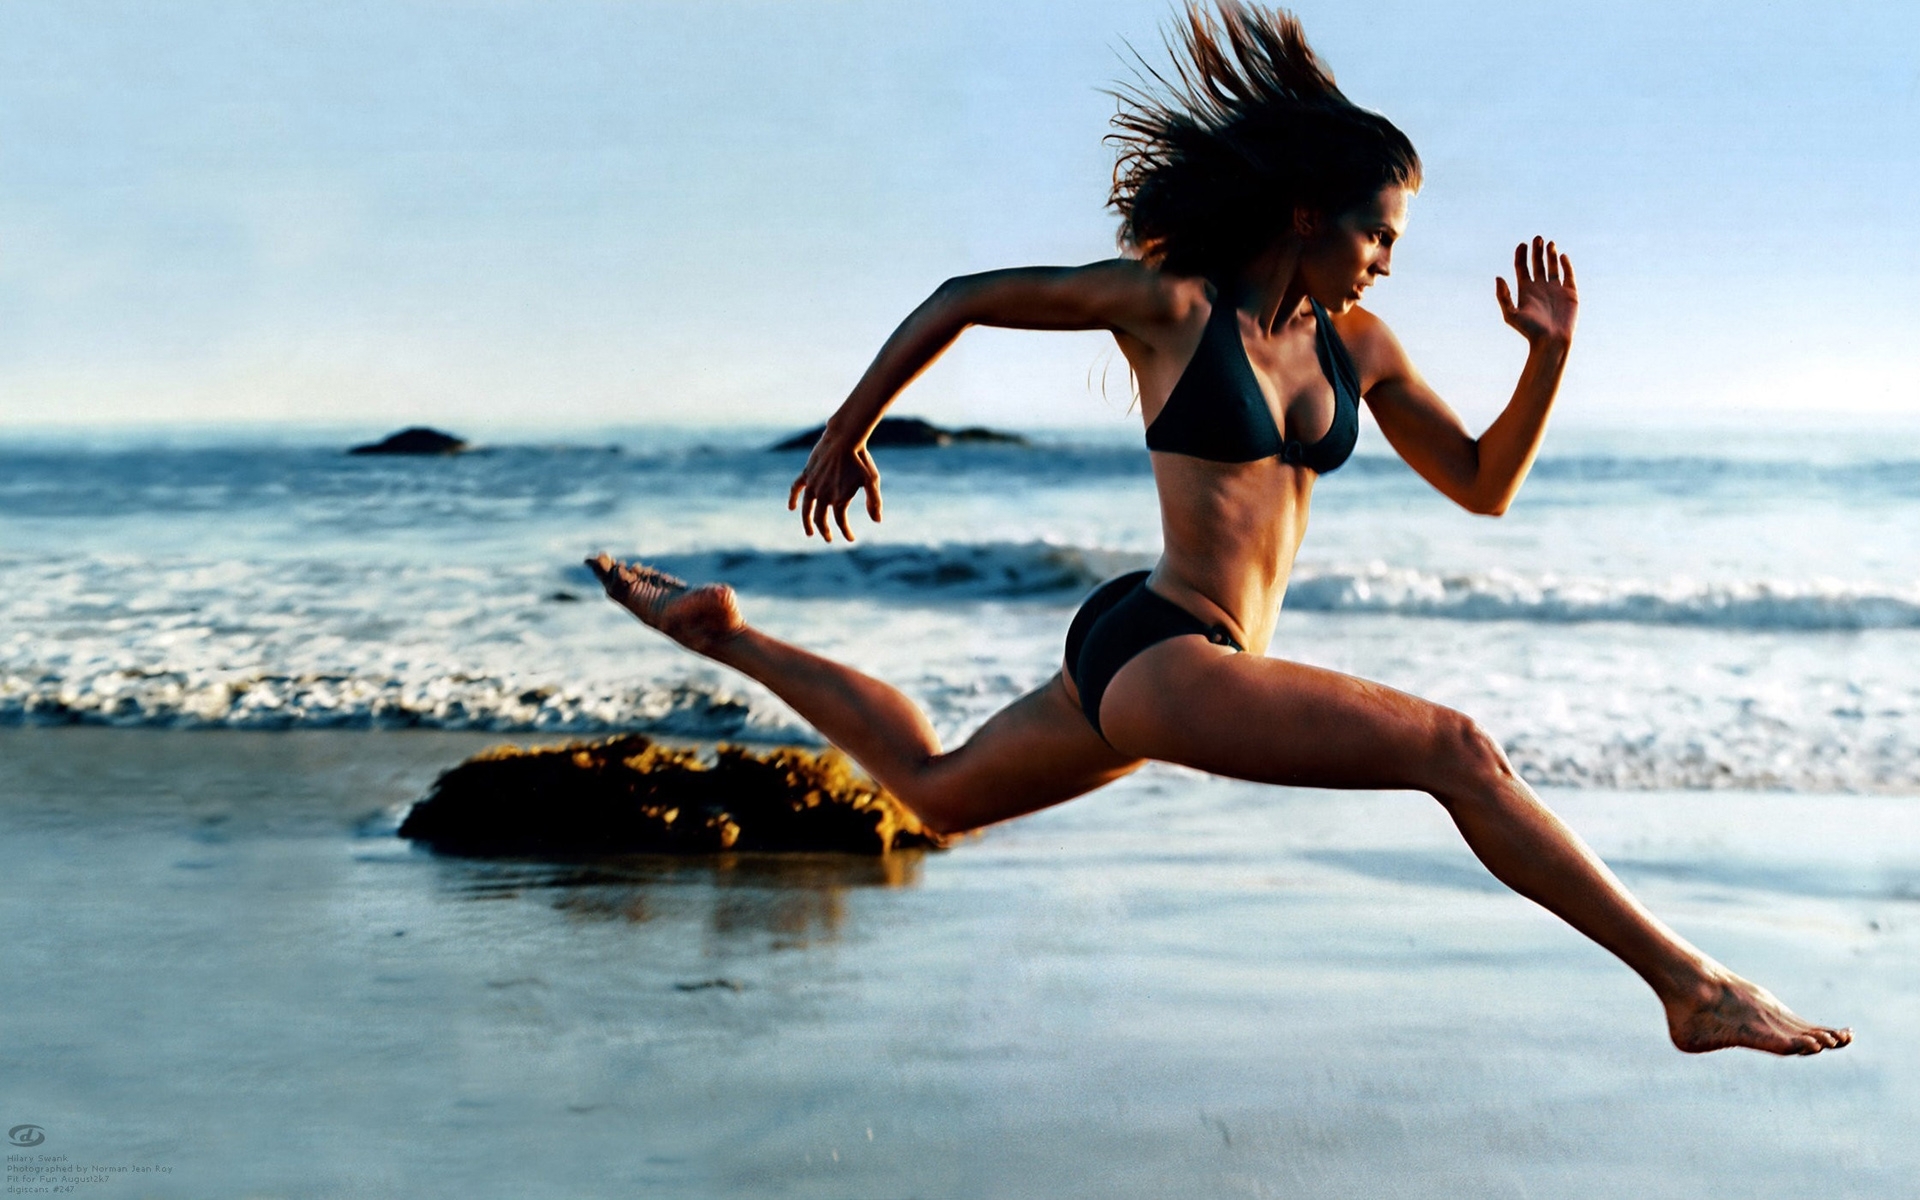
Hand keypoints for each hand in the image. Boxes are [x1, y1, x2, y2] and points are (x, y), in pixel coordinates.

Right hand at [786, 425, 881, 542]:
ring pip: (806, 509)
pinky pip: (796, 489)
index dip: (846, 532)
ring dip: (807, 522)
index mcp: (839, 499)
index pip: (841, 522)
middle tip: (828, 539)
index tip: (851, 539)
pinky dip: (793, 499)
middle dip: (824, 531)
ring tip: (810, 533)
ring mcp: (813, 485)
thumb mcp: (872, 480)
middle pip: (821, 520)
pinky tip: (791, 507)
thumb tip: (877, 521)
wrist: (845, 437)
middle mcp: (824, 495)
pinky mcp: (807, 474)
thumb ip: (874, 501)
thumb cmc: (861, 459)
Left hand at [1496, 236, 1577, 346]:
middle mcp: (1539, 287)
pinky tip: (1562, 256)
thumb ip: (1503, 296)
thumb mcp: (1511, 314)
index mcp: (1525, 290)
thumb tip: (1498, 277)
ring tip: (1548, 242)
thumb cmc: (1530, 331)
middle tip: (1537, 238)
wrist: (1551, 342)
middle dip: (1536, 250)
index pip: (1522, 267)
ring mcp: (1555, 289)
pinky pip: (1568, 275)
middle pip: (1537, 263)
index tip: (1522, 244)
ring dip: (1550, 254)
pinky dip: (1566, 265)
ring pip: (1552, 266)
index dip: (1521, 255)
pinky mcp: (1569, 293)